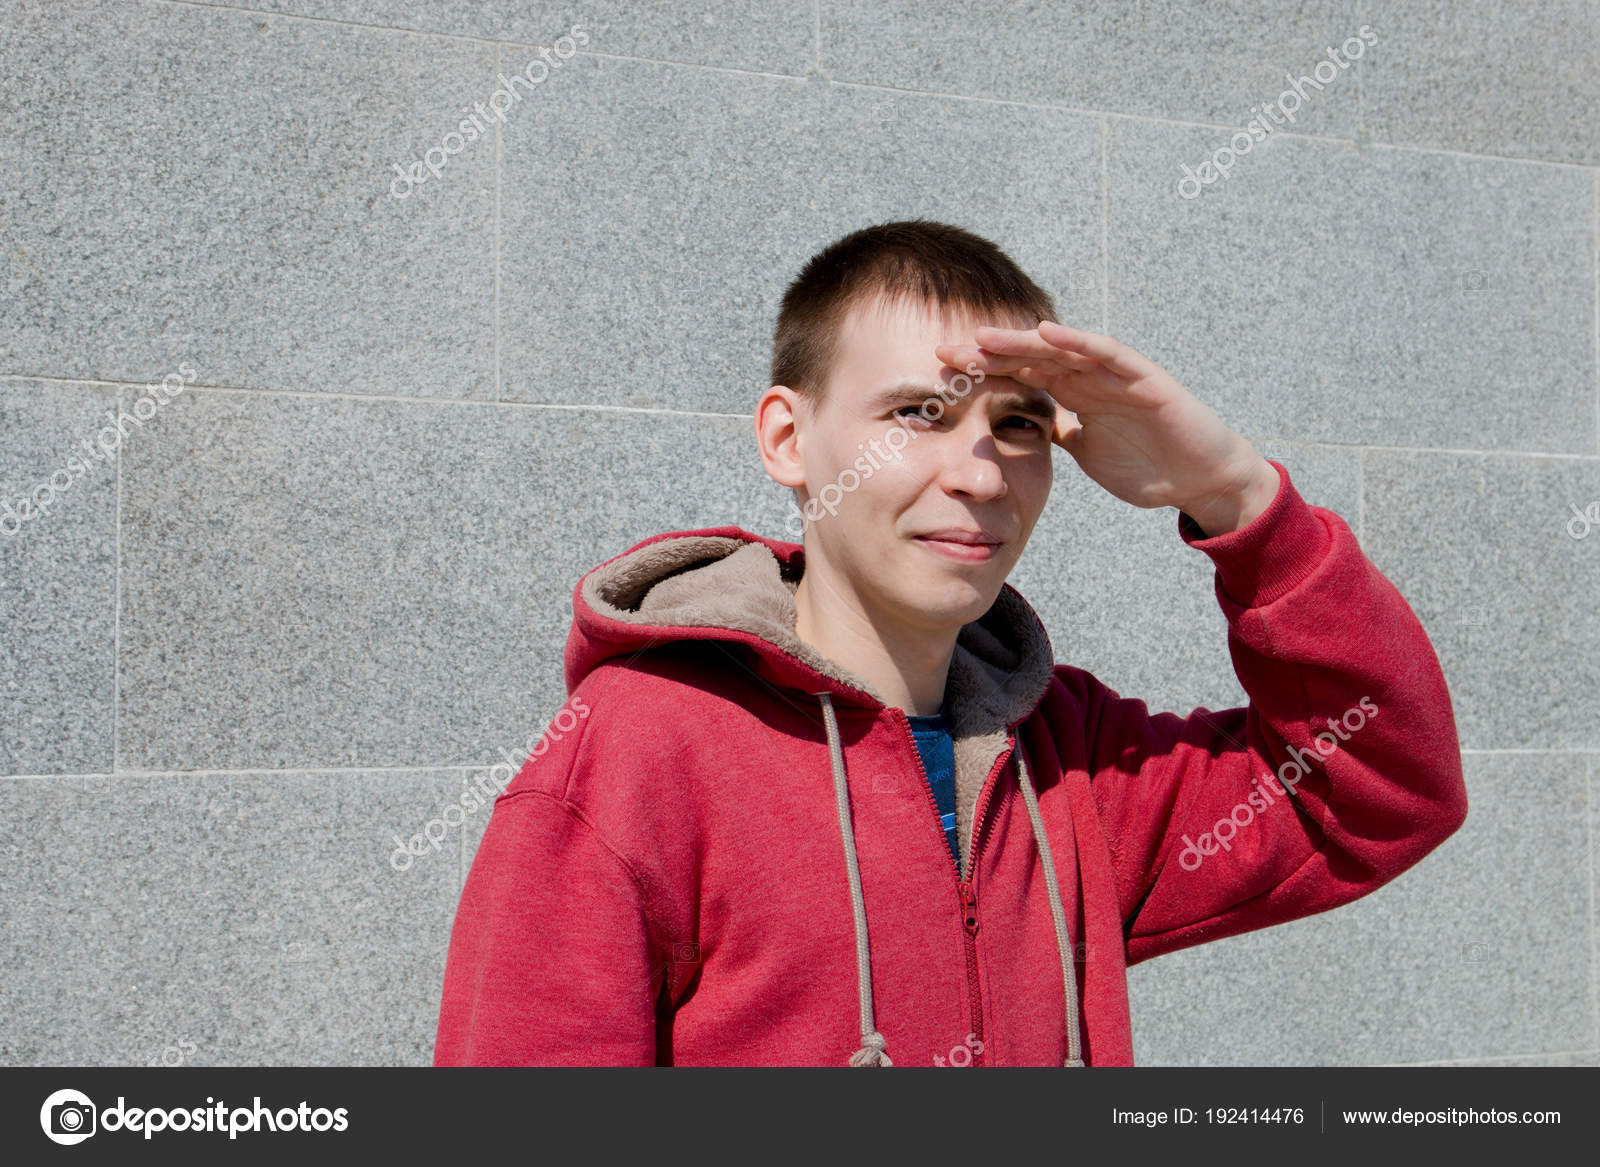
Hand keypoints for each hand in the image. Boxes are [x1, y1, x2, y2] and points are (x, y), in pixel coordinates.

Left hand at [933, 322, 1278, 535]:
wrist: (1199, 480)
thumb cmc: (1148, 465)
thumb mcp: (1087, 452)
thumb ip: (1059, 434)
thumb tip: (1021, 431)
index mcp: (1074, 393)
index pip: (1020, 374)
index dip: (983, 371)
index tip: (941, 372)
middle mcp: (1090, 376)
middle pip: (1031, 357)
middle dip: (989, 353)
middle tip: (945, 351)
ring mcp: (1116, 374)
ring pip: (1062, 350)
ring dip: (1022, 341)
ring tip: (984, 336)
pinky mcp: (1144, 378)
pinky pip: (1107, 353)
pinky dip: (1078, 342)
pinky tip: (1047, 332)